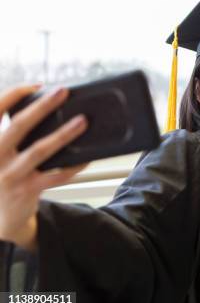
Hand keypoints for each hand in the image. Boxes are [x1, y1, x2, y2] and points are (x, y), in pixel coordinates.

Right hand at [0, 85, 87, 250]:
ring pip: (40, 150)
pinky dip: (74, 165)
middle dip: (42, 106)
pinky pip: (57, 174)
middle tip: (62, 92)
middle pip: (19, 126)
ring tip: (82, 121)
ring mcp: (10, 174)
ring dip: (64, 134)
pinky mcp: (27, 190)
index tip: (36, 86)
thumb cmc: (4, 174)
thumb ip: (13, 134)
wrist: (0, 216)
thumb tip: (46, 106)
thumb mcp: (0, 152)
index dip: (14, 94)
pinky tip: (87, 156)